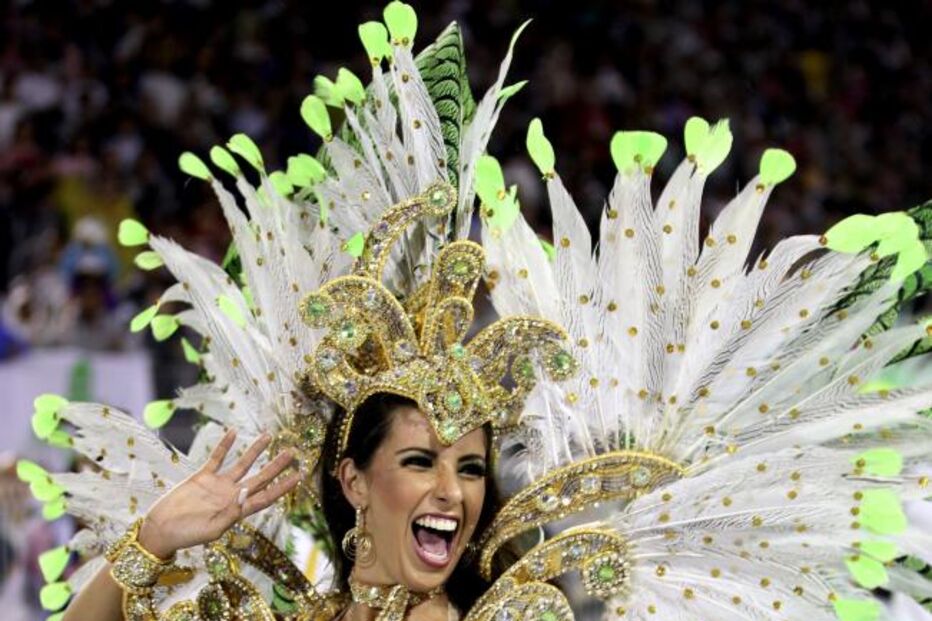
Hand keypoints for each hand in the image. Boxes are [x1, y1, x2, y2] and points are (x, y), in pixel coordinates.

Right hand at [137, 430, 299, 558]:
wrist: (161, 529)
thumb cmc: (187, 536)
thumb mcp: (212, 530)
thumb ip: (231, 512)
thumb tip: (246, 493)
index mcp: (238, 511)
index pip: (266, 497)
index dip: (283, 487)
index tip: (298, 476)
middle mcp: (232, 496)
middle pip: (260, 477)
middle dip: (276, 465)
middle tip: (292, 452)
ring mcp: (218, 485)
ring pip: (242, 464)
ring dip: (255, 450)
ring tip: (268, 436)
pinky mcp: (202, 476)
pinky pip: (217, 458)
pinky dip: (225, 445)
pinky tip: (233, 432)